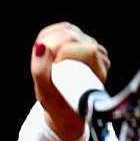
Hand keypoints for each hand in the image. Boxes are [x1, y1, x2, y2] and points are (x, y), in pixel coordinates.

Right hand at [31, 22, 110, 140]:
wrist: (66, 112)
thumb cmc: (58, 105)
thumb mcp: (45, 94)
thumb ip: (40, 71)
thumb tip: (41, 46)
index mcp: (99, 72)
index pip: (89, 51)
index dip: (65, 49)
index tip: (52, 61)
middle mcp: (99, 58)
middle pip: (75, 36)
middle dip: (53, 42)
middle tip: (42, 57)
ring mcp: (91, 48)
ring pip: (69, 30)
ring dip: (50, 38)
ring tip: (42, 56)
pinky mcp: (82, 42)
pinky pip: (65, 28)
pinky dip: (51, 34)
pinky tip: (45, 46)